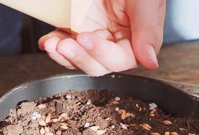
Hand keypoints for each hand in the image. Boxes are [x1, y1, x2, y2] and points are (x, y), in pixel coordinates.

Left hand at [38, 0, 165, 75]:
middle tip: (66, 45)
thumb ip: (148, 31)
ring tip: (52, 45)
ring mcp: (95, 37)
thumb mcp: (145, 2)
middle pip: (98, 65)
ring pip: (79, 59)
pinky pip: (65, 45)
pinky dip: (54, 46)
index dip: (103, 54)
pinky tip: (48, 41)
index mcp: (137, 41)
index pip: (121, 59)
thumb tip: (150, 62)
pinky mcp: (77, 29)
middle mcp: (115, 43)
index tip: (87, 39)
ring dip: (64, 56)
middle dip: (80, 57)